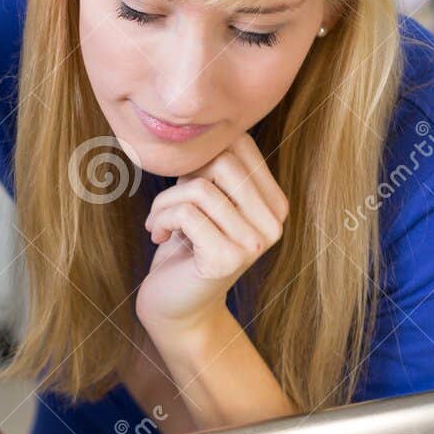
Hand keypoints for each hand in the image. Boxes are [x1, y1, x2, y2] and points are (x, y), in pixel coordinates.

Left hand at [135, 132, 287, 338]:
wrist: (175, 307)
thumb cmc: (185, 249)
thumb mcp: (205, 202)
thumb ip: (213, 169)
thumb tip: (201, 126)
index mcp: (274, 205)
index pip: (240, 145)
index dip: (201, 155)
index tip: (185, 184)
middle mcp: (273, 224)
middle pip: (223, 161)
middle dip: (184, 177)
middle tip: (170, 205)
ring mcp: (254, 243)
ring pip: (200, 188)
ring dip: (166, 202)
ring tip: (160, 222)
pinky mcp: (228, 259)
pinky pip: (187, 213)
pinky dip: (162, 218)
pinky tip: (158, 236)